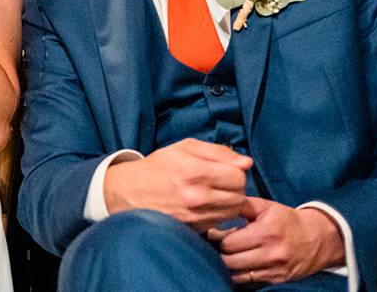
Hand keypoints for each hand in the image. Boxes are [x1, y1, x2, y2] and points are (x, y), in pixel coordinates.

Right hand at [102, 138, 252, 230]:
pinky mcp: (193, 229)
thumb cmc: (158, 167)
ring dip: (228, 202)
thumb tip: (246, 163)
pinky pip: (220, 222)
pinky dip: (218, 214)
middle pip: (239, 196)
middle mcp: (196, 197)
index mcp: (194, 171)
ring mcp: (195, 217)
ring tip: (212, 193)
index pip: (238, 176)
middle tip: (219, 181)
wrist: (129, 192)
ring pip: (233, 211)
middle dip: (234, 187)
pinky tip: (205, 205)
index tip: (224, 169)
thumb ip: (219, 152)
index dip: (235, 171)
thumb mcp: (185, 147)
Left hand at [209, 196, 344, 284]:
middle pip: (230, 261)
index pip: (229, 242)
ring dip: (227, 265)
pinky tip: (238, 263)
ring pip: (237, 274)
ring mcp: (275, 269)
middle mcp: (271, 252)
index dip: (216, 238)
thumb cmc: (287, 220)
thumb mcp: (266, 206)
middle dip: (218, 252)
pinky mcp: (277, 280)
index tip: (211, 233)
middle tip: (214, 244)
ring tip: (226, 254)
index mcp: (267, 231)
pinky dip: (239, 274)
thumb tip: (218, 205)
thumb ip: (242, 205)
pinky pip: (249, 282)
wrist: (317, 239)